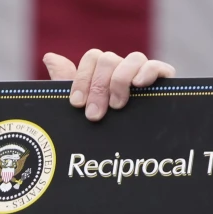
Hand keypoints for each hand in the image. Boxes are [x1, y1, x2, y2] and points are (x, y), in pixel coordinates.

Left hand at [43, 49, 175, 120]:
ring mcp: (144, 74)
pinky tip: (138, 85)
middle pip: (109, 59)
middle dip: (98, 87)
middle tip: (94, 115)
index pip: (93, 57)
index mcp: (104, 73)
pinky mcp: (164, 83)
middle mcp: (123, 70)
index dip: (82, 78)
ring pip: (133, 58)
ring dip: (120, 80)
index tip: (77, 104)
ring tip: (117, 106)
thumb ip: (65, 83)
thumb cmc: (103, 129)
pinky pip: (157, 66)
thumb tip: (49, 57)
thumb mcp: (82, 108)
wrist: (134, 156)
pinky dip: (148, 71)